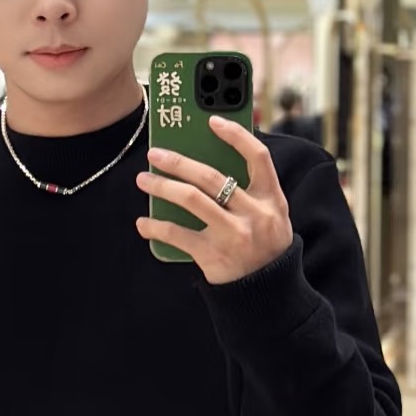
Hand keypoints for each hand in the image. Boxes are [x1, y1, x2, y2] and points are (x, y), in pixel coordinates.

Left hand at [134, 116, 293, 283]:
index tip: (212, 121)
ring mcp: (233, 235)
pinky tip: (143, 223)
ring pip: (191, 199)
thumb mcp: (272, 217)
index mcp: (271, 199)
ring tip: (144, 180)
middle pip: (212, 177)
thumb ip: (251, 191)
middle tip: (155, 154)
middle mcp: (254, 214)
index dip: (235, 136)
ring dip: (163, 187)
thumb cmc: (264, 248)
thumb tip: (206, 165)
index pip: (257, 156)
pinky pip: (177, 235)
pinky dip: (156, 227)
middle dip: (179, 162)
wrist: (267, 294)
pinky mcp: (213, 256)